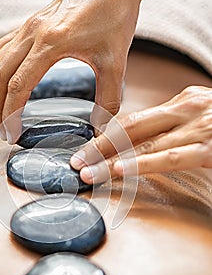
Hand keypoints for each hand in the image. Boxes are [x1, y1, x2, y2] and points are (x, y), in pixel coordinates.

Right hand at [0, 0, 145, 142]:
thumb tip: (100, 128)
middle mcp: (33, 31)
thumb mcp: (116, 62)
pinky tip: (7, 82)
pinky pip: (3, 47)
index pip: (18, 85)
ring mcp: (29, 24)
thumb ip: (109, 99)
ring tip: (0, 112)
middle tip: (3, 131)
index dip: (11, 114)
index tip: (13, 134)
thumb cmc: (116, 15)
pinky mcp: (31, 22)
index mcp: (51, 42)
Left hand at [71, 86, 211, 181]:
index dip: (107, 136)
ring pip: (144, 145)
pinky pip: (169, 157)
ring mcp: (196, 128)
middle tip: (76, 160)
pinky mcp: (208, 149)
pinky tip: (120, 169)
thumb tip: (151, 141)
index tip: (87, 150)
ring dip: (110, 160)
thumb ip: (178, 125)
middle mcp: (186, 110)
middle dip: (99, 145)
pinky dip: (141, 163)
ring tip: (87, 171)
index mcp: (182, 102)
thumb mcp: (205, 114)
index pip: (136, 120)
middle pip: (132, 127)